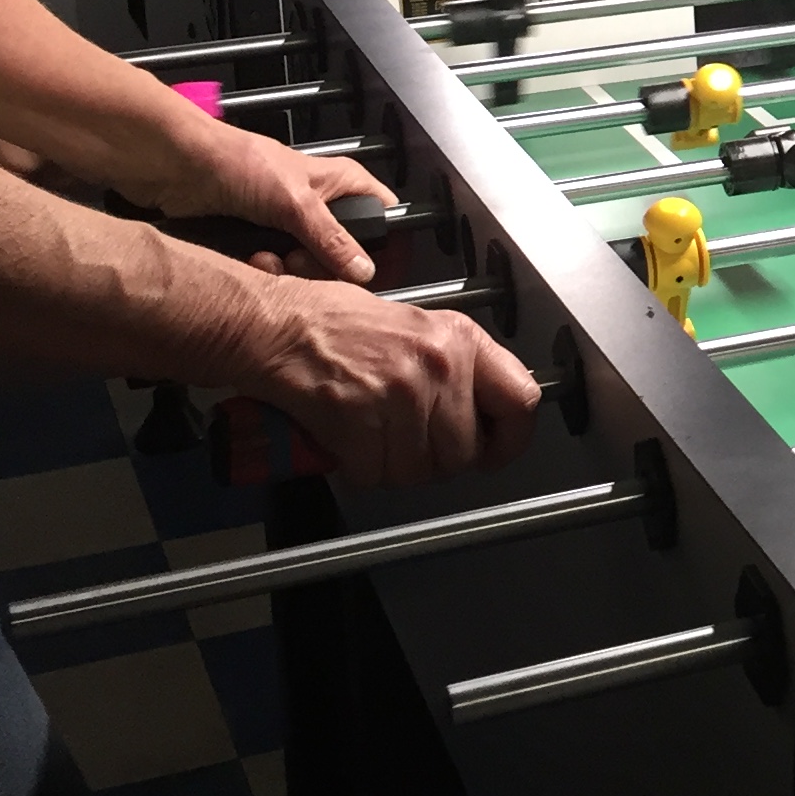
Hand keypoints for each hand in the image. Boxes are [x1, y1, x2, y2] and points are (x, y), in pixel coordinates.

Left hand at [132, 120, 392, 282]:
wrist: (176, 168)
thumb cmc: (240, 164)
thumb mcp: (296, 203)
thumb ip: (332, 240)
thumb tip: (364, 272)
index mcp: (340, 183)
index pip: (382, 215)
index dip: (382, 244)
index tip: (369, 271)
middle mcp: (318, 205)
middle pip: (344, 253)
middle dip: (322, 266)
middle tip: (301, 262)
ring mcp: (287, 225)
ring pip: (307, 266)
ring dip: (289, 273)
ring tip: (266, 258)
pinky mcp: (258, 241)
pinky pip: (275, 271)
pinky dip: (265, 273)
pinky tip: (252, 263)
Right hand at [231, 277, 539, 486]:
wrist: (273, 324)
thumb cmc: (333, 322)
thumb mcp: (415, 326)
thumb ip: (453, 365)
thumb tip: (479, 410)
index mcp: (458, 339)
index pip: (521, 400)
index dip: (510, 439)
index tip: (494, 452)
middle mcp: (437, 365)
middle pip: (463, 453)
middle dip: (435, 462)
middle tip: (407, 446)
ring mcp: (399, 393)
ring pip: (417, 471)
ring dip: (392, 468)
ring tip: (373, 439)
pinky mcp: (359, 419)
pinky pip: (374, 474)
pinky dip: (358, 469)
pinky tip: (348, 443)